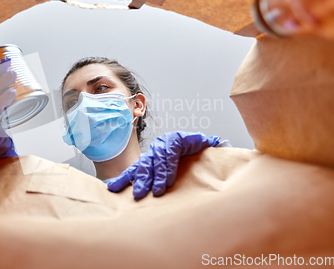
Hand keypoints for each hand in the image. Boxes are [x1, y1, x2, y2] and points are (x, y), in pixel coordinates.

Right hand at [107, 131, 221, 198]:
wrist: (183, 141)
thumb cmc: (193, 145)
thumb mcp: (203, 142)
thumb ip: (211, 143)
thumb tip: (220, 142)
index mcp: (174, 139)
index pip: (168, 153)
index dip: (167, 168)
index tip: (168, 183)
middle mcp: (159, 145)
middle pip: (153, 161)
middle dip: (152, 178)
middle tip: (152, 192)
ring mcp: (150, 154)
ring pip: (142, 166)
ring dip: (138, 181)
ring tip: (137, 194)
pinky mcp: (143, 163)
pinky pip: (132, 170)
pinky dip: (122, 179)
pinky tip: (113, 187)